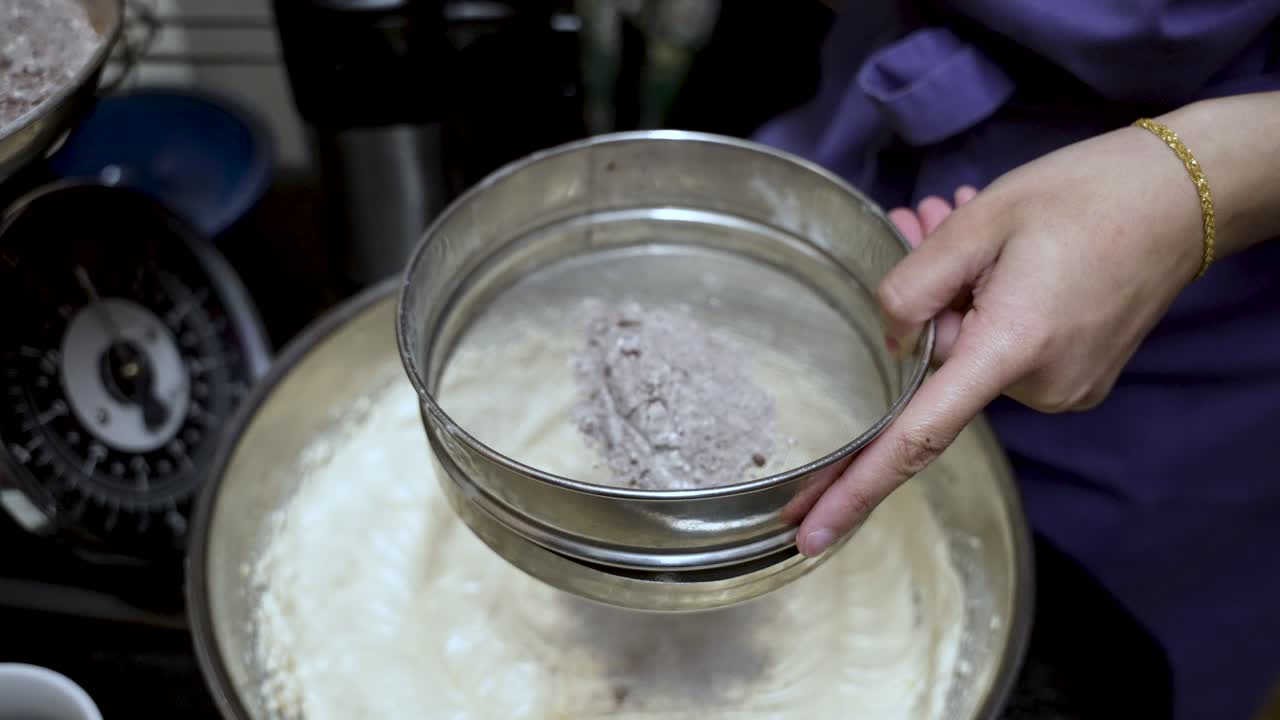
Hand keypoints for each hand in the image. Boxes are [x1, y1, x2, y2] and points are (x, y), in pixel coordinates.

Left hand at [797, 123, 1207, 555]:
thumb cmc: (1085, 197)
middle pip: (937, 368)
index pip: (916, 437)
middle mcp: (1039, 386)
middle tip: (921, 220)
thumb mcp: (980, 222)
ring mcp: (1063, 389)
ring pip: (968, 354)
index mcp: (1010, 348)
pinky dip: (986, 311)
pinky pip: (1003, 354)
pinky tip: (1000, 261)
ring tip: (962, 222)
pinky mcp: (1076, 378)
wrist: (1183, 198)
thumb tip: (889, 342)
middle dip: (919, 306)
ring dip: (952, 297)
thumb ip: (914, 286)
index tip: (811, 532)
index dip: (856, 488)